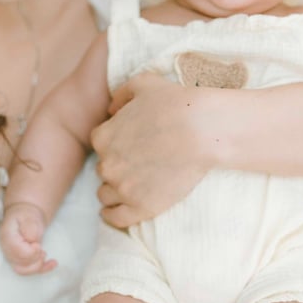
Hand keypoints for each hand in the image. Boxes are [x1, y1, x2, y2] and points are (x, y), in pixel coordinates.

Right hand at [0, 203, 56, 274]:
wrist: (24, 217)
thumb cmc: (26, 215)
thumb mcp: (29, 215)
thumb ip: (30, 226)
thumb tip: (32, 240)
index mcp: (7, 237)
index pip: (18, 252)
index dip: (31, 251)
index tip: (38, 244)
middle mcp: (7, 249)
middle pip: (20, 264)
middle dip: (35, 258)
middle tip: (41, 248)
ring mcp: (12, 257)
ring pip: (23, 270)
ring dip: (38, 265)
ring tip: (44, 253)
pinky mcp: (19, 261)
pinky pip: (29, 271)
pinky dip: (43, 269)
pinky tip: (53, 263)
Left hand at [91, 73, 208, 227]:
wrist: (202, 131)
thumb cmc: (176, 104)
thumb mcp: (144, 84)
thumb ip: (121, 95)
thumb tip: (110, 109)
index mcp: (103, 136)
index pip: (100, 144)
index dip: (115, 144)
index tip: (130, 145)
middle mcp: (107, 164)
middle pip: (103, 170)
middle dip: (117, 167)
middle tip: (137, 165)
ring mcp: (122, 188)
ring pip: (106, 194)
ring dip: (114, 191)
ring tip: (130, 188)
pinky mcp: (140, 207)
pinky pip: (116, 218)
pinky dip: (112, 216)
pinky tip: (115, 213)